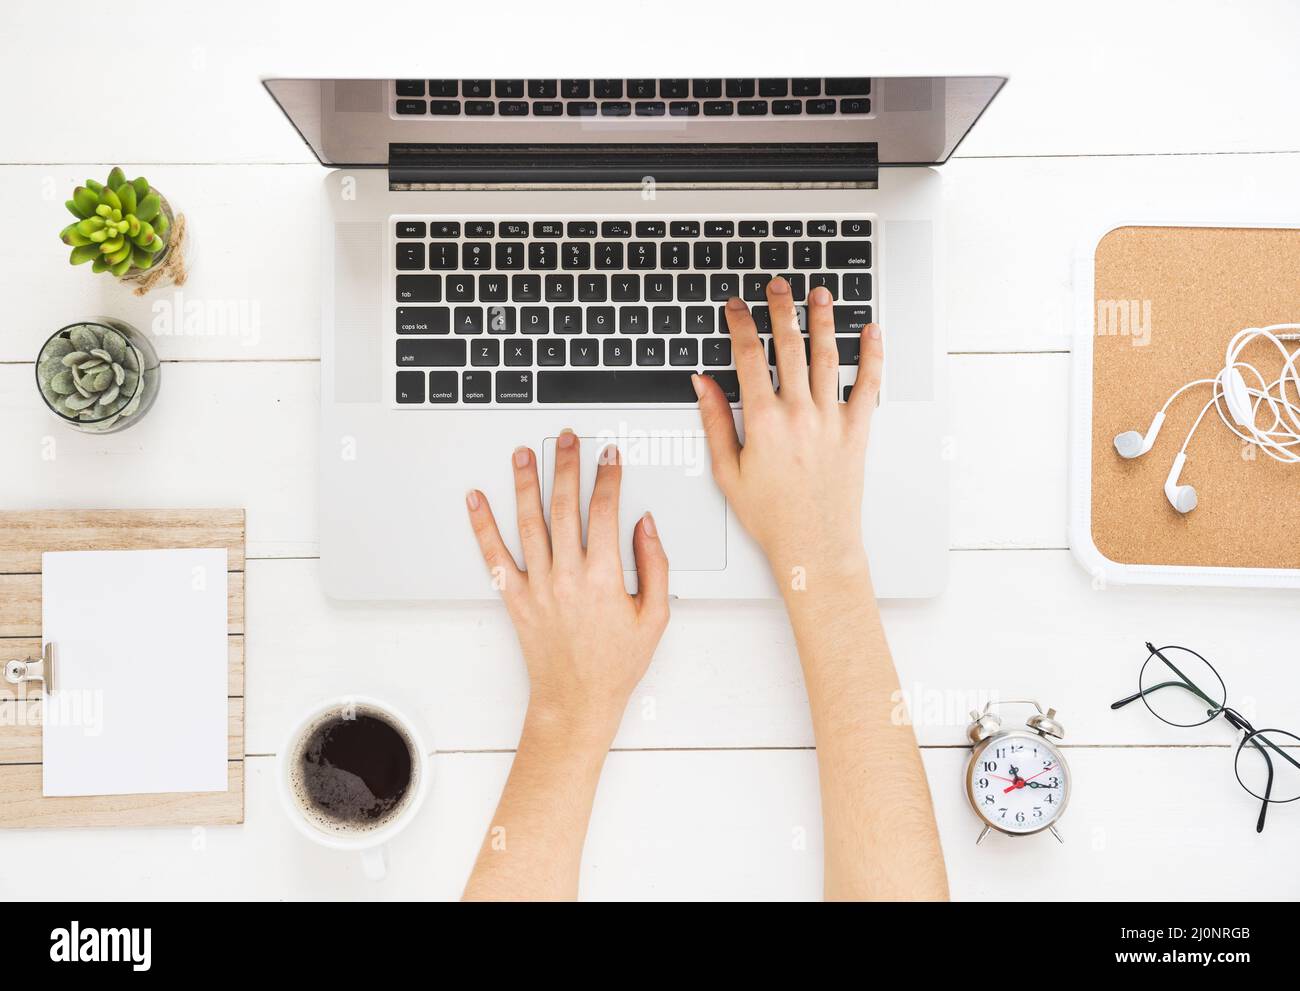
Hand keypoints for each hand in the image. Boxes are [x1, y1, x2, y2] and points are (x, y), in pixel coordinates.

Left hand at [465, 433, 669, 745]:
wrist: (577, 701)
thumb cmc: (615, 665)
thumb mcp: (655, 617)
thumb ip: (655, 566)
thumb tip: (645, 525)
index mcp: (603, 578)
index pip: (605, 512)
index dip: (608, 478)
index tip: (609, 457)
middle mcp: (567, 577)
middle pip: (564, 506)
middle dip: (566, 466)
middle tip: (566, 439)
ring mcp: (538, 586)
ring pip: (529, 522)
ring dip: (526, 483)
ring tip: (524, 454)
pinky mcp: (516, 598)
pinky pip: (495, 556)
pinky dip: (482, 526)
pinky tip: (476, 500)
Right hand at [692, 276, 883, 585]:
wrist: (813, 546)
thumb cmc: (770, 516)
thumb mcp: (727, 471)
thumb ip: (714, 421)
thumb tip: (702, 384)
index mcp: (763, 421)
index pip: (749, 356)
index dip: (741, 324)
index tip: (736, 306)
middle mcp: (799, 413)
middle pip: (790, 346)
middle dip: (782, 309)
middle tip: (778, 285)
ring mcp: (831, 420)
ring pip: (827, 357)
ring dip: (823, 321)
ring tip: (819, 294)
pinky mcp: (856, 431)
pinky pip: (867, 385)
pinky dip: (872, 355)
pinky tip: (871, 332)